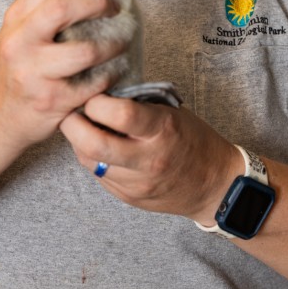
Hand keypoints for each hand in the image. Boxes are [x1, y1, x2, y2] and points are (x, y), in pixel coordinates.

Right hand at [0, 0, 126, 151]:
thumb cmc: (13, 71)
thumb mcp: (16, 35)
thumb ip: (39, 8)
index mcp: (15, 22)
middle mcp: (20, 44)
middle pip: (62, 9)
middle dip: (97, 4)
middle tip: (117, 7)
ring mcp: (35, 73)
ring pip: (86, 51)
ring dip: (114, 45)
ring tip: (123, 41)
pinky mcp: (52, 100)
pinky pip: (93, 83)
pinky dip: (111, 75)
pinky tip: (116, 70)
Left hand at [59, 95, 240, 221]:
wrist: (215, 186)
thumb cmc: (193, 140)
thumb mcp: (172, 113)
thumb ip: (138, 104)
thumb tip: (102, 91)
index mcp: (162, 130)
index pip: (120, 114)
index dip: (97, 101)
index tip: (94, 95)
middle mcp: (148, 159)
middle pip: (93, 143)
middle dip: (73, 124)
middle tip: (72, 112)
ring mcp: (137, 183)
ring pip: (88, 161)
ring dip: (78, 141)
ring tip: (85, 128)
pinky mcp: (128, 197)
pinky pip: (97, 174)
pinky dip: (91, 158)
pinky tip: (100, 147)